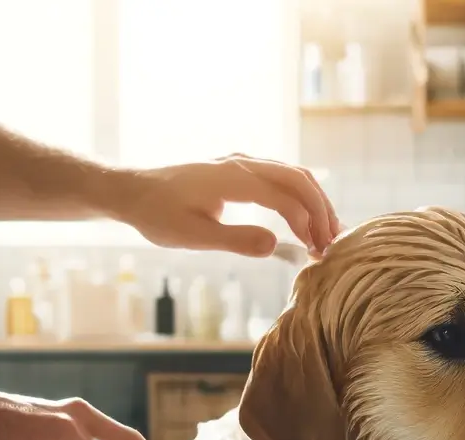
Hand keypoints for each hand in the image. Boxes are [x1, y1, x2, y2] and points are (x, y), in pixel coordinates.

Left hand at [108, 154, 341, 258]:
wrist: (133, 190)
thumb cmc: (158, 215)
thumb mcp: (193, 236)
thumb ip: (235, 240)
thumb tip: (275, 245)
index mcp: (233, 179)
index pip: (285, 197)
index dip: (307, 223)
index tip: (318, 251)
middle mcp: (242, 163)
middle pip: (298, 178)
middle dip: (320, 210)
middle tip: (331, 243)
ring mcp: (242, 162)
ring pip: (293, 173)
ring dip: (314, 201)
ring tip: (327, 232)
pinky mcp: (239, 169)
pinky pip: (280, 175)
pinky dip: (300, 195)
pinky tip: (305, 217)